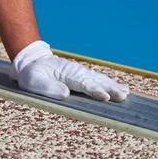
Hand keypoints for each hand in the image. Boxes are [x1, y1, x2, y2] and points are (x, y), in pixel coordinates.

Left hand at [9, 41, 128, 101]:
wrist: (32, 61)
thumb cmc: (32, 74)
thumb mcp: (33, 82)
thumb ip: (48, 87)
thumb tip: (66, 93)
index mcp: (65, 73)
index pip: (82, 83)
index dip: (94, 90)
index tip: (105, 97)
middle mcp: (76, 72)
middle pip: (95, 81)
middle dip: (109, 88)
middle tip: (122, 96)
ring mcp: (80, 73)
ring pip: (99, 79)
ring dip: (113, 86)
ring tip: (125, 94)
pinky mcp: (81, 75)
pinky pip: (98, 79)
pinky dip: (109, 84)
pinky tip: (121, 89)